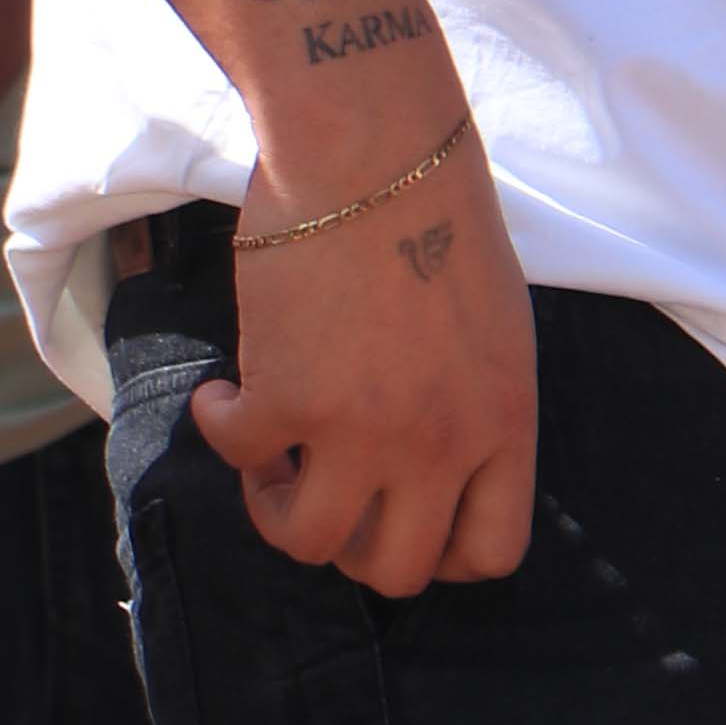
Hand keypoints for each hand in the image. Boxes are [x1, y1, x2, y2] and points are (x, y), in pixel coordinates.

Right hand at [193, 112, 540, 593]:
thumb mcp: (496, 326)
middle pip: (398, 572)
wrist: (376, 152)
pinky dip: (220, 430)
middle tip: (326, 490)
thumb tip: (434, 464)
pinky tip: (226, 391)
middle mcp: (442, 443)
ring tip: (271, 456)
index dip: (440, 552)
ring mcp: (365, 432)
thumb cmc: (439, 217)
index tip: (399, 515)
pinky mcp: (289, 400)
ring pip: (311, 543)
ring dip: (278, 509)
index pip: (493, 550)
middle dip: (355, 546)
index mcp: (505, 421)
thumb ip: (472, 405)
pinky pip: (239, 459)